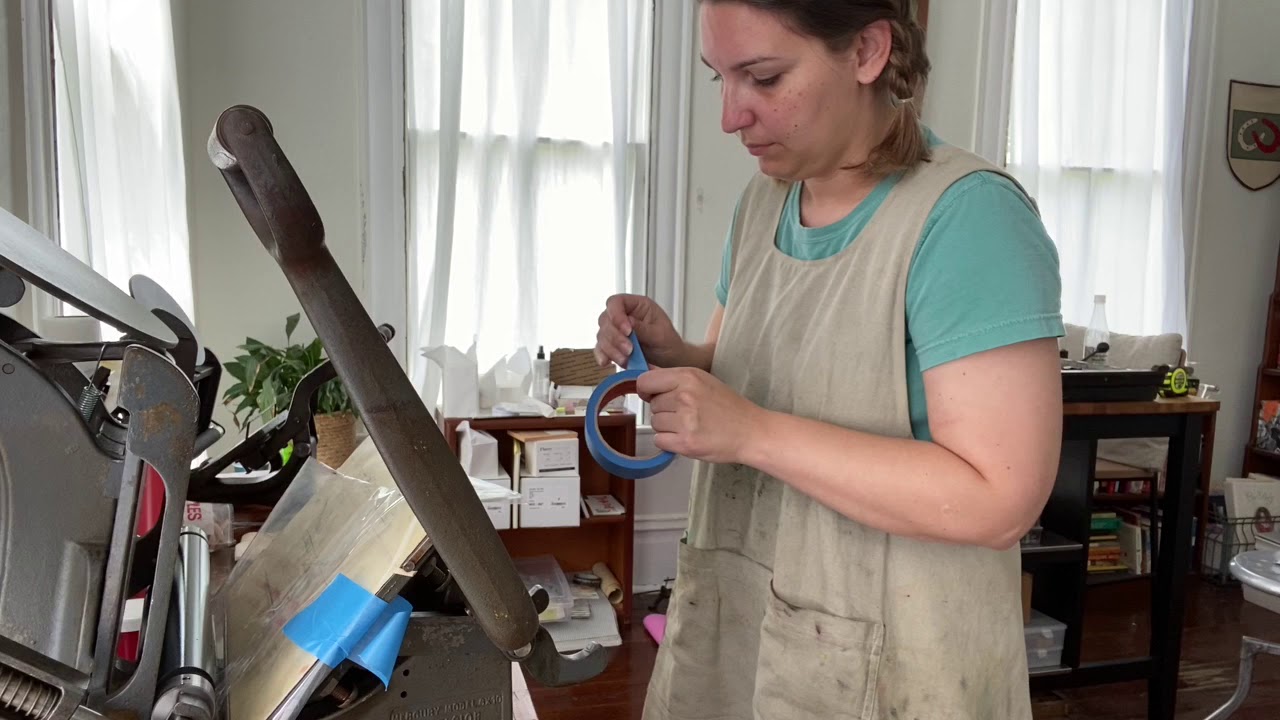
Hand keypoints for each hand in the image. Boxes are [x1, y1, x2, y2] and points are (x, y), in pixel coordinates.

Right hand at [594, 294, 684, 368]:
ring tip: (625, 360)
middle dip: (615, 337)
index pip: (616, 302)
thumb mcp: (660, 334)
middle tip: (629, 350)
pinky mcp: (611, 346)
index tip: (627, 331)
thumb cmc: (668, 343)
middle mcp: (623, 315)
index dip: (616, 315)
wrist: (669, 360)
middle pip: (606, 320)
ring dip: (611, 349)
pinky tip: (607, 362)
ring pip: (602, 335)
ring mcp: (615, 330)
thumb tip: (628, 323)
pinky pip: (600, 349)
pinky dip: (602, 356)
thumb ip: (643, 328)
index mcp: (637, 305)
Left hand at [637, 366, 767, 464]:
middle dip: (663, 410)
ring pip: (654, 423)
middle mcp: (684, 396)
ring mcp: (685, 421)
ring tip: (689, 425)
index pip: (645, 381)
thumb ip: (673, 377)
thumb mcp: (703, 380)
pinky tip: (687, 436)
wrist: (751, 432)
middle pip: (651, 405)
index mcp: (688, 377)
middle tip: (686, 413)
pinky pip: (659, 440)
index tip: (652, 395)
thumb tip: (646, 370)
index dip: (646, 389)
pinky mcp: (686, 443)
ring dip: (667, 427)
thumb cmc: (729, 407)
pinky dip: (669, 442)